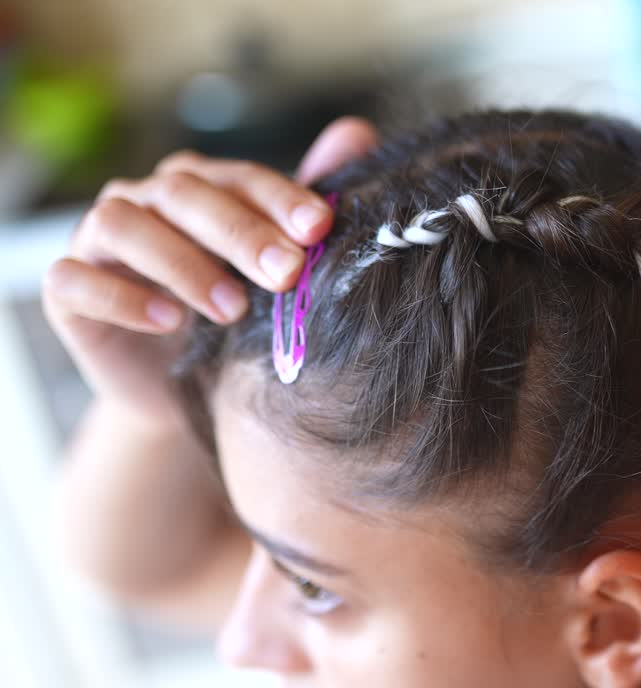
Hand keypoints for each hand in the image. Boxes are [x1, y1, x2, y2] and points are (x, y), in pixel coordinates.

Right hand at [42, 117, 377, 428]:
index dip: (279, 198)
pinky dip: (123, 297)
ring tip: (232, 308)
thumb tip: (357, 131)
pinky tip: (169, 322)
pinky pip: (77, 279)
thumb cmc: (234, 319)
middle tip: (286, 274)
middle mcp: (144, 200)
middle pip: (185, 194)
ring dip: (182, 263)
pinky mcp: (66, 288)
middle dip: (240, 232)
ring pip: (124, 225)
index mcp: (199, 187)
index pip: (239, 176)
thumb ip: (308, 208)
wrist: (179, 387)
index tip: (320, 228)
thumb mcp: (276, 271)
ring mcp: (97, 240)